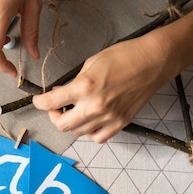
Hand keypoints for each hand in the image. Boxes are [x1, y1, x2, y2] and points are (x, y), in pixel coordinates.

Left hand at [32, 32, 174, 142]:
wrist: (154, 61)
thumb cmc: (125, 56)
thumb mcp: (91, 62)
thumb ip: (74, 81)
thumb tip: (61, 93)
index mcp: (85, 86)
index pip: (51, 103)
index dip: (40, 102)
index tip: (39, 100)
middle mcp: (95, 106)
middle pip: (62, 125)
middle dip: (54, 116)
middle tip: (56, 108)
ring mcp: (109, 117)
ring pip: (78, 132)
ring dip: (72, 123)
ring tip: (75, 111)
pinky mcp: (121, 123)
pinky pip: (98, 137)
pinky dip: (90, 132)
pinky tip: (90, 121)